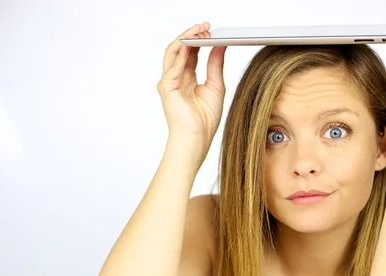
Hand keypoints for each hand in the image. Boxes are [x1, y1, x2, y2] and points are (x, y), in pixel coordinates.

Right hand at [156, 22, 226, 152]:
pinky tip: (191, 42)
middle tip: (205, 25)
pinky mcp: (166, 86)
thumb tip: (219, 45)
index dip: (200, 40)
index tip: (210, 30)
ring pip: (173, 52)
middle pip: (181, 50)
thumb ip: (215, 64)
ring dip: (186, 38)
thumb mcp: (216, 86)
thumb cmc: (205, 120)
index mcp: (187, 79)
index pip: (191, 53)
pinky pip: (173, 64)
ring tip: (198, 29)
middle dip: (192, 35)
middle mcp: (176, 78)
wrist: (197, 138)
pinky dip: (182, 51)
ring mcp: (169, 81)